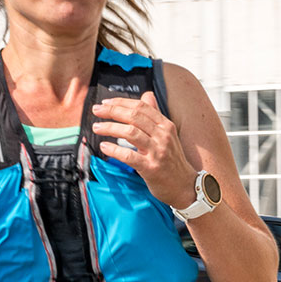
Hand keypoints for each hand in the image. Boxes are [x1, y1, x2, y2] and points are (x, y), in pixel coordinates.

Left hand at [91, 91, 197, 208]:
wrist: (184, 186)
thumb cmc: (172, 160)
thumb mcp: (168, 134)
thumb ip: (155, 115)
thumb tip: (147, 95)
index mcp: (165, 125)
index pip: (141, 107)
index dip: (121, 102)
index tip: (105, 103)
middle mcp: (163, 136)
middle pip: (134, 116)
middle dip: (112, 111)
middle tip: (96, 111)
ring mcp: (157, 152)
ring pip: (130, 132)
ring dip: (110, 128)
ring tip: (97, 128)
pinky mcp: (151, 168)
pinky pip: (129, 156)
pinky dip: (114, 150)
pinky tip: (104, 146)